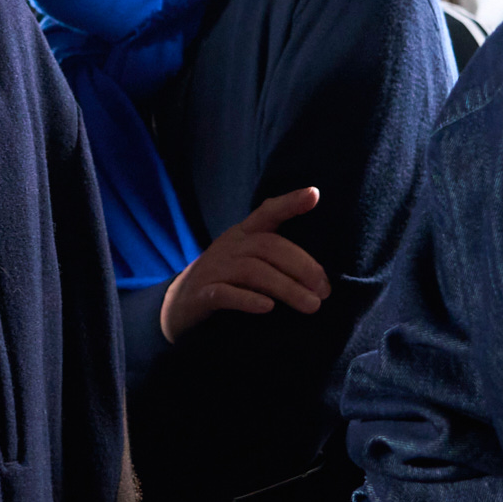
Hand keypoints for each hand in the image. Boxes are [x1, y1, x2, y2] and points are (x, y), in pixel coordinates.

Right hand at [158, 186, 328, 342]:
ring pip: (253, 271)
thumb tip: (321, 277)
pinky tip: (268, 308)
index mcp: (242, 234)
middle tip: (324, 291)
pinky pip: (225, 293)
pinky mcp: (202, 294)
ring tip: (311, 305)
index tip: (314, 194)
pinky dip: (248, 299)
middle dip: (302, 267)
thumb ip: (274, 256)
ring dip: (286, 287)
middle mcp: (229, 246)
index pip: (267, 212)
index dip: (289, 203)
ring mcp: (214, 269)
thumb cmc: (225, 279)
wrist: (178, 305)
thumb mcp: (246, 258)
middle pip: (269, 247)